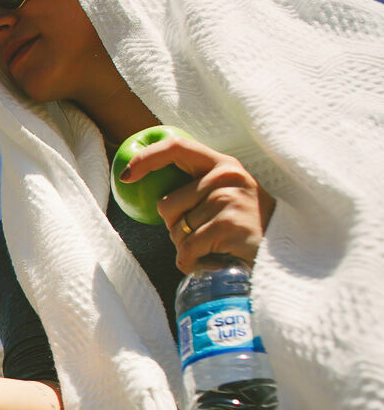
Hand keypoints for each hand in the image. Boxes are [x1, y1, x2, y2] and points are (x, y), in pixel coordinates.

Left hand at [118, 135, 274, 272]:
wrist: (282, 255)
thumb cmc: (244, 228)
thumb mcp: (225, 198)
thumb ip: (195, 189)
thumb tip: (145, 189)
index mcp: (223, 164)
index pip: (177, 148)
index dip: (146, 158)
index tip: (126, 175)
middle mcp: (226, 176)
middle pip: (167, 204)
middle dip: (173, 226)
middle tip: (201, 234)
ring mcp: (228, 199)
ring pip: (175, 229)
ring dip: (185, 246)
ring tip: (213, 246)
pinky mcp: (227, 224)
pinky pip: (187, 248)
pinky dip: (191, 261)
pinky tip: (211, 259)